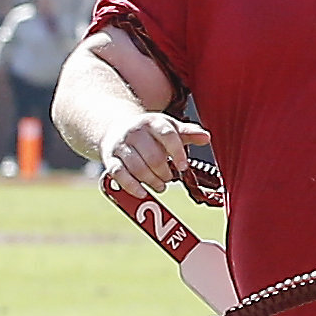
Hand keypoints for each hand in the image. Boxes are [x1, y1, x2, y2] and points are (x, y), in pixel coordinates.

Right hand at [100, 108, 216, 201]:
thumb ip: (188, 133)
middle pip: (153, 157)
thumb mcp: (170, 127)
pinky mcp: (110, 159)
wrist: (116, 127)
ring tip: (160, 186)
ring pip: (137, 168)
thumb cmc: (150, 132)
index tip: (183, 167)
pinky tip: (142, 193)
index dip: (177, 152)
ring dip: (152, 181)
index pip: (168, 135)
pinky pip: (119, 175)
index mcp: (153, 122)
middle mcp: (135, 132)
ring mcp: (121, 146)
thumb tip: (206, 137)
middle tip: (169, 178)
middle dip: (164, 172)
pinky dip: (131, 186)